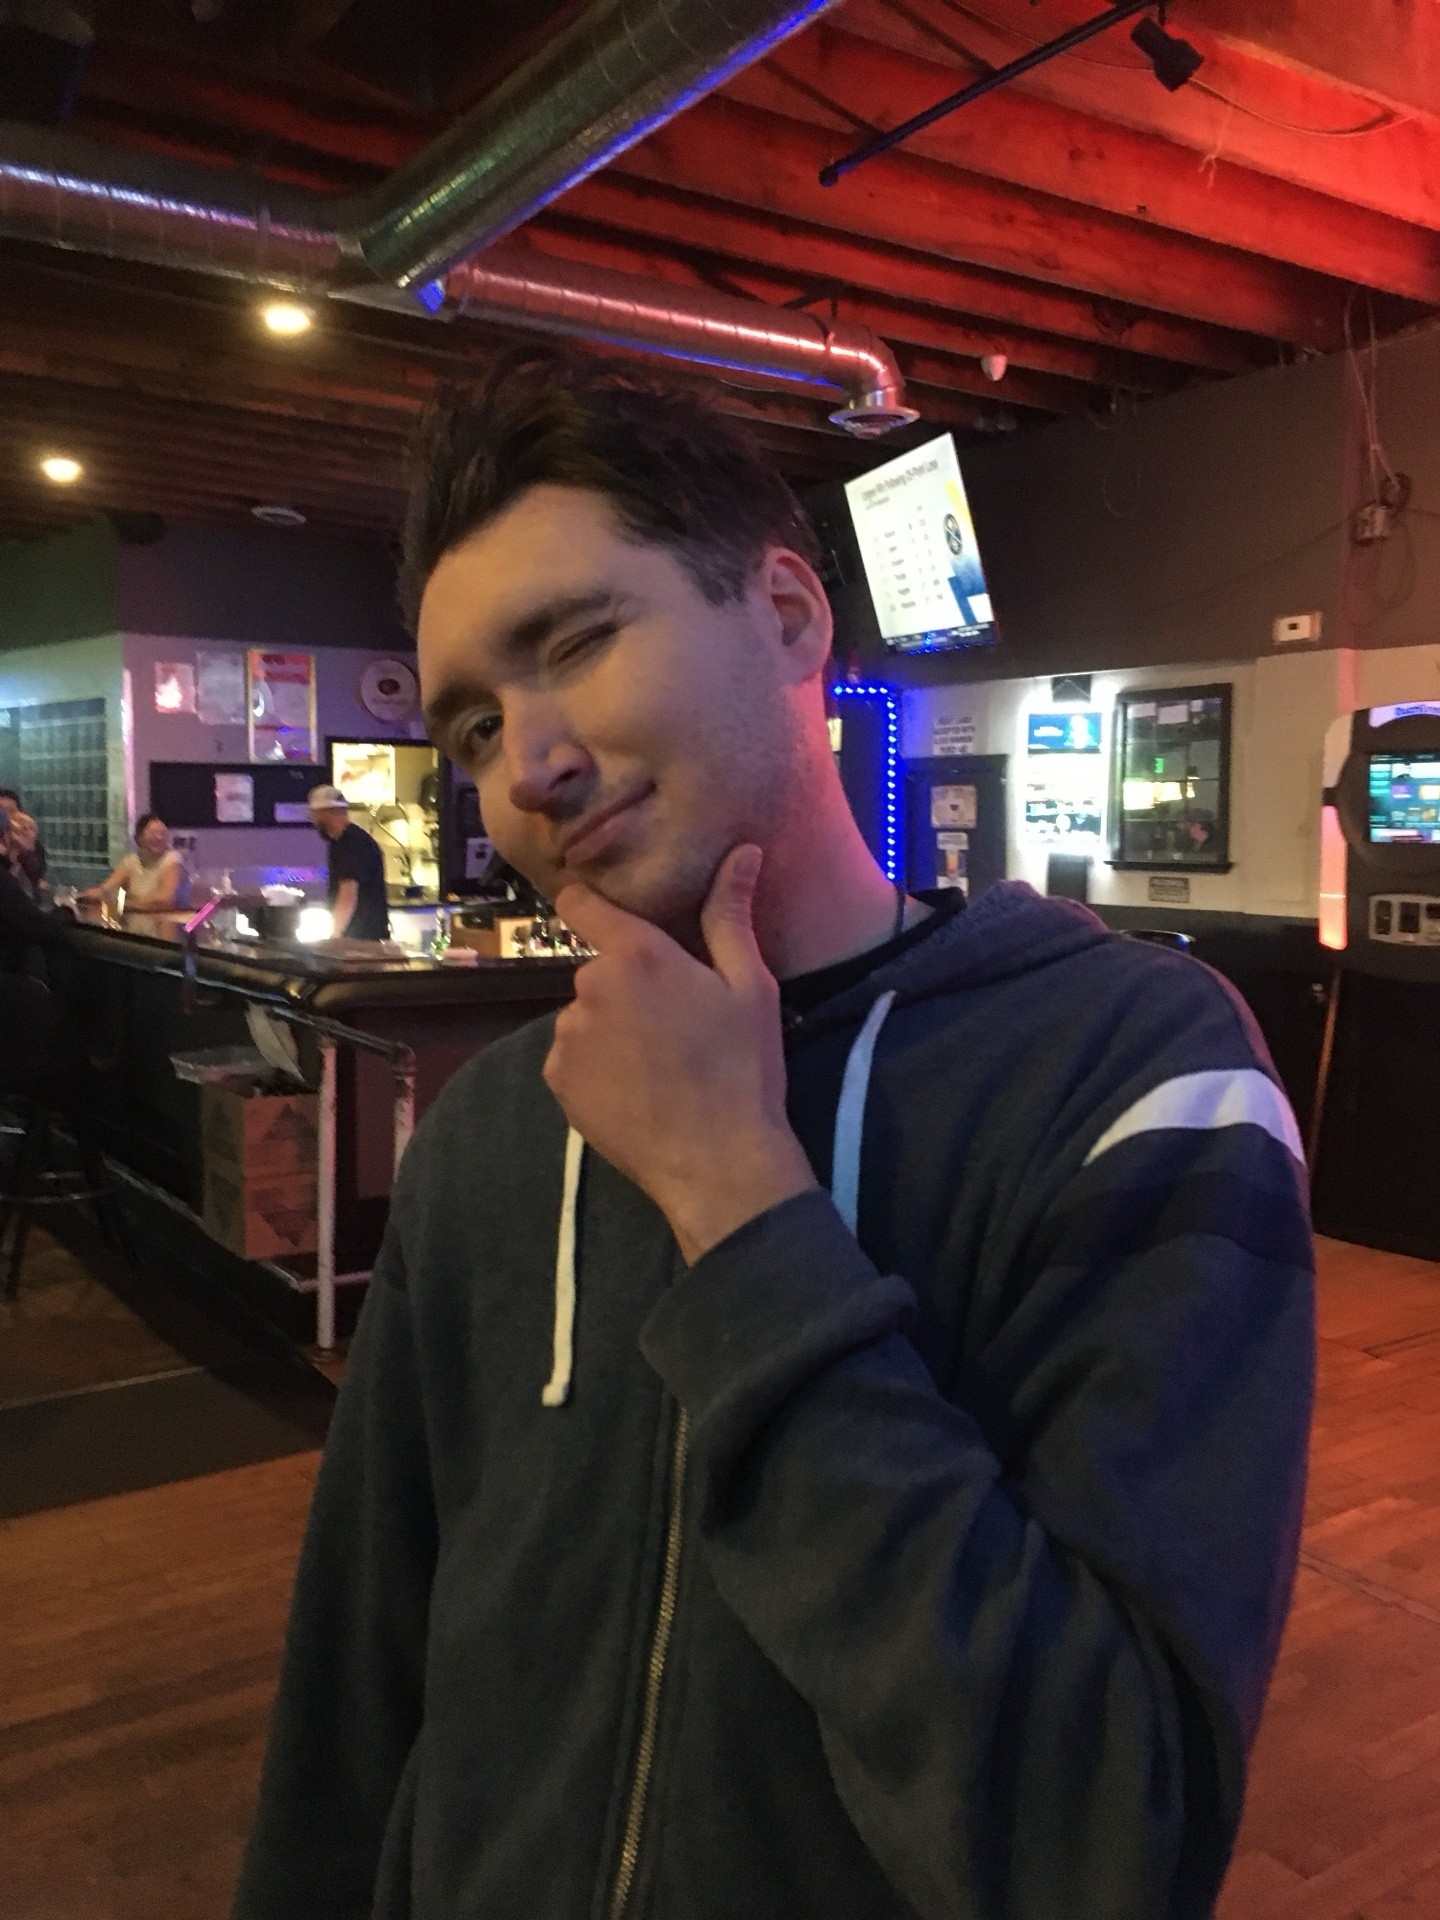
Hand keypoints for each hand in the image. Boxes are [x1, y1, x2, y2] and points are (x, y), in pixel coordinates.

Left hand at [546, 845, 816, 1263]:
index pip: (582, 904)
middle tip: (674, 1023)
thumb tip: (743, 851)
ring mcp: (566, 1037)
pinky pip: (573, 1057)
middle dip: (627, 986)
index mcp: (636, 955)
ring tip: (659, 1064)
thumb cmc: (744, 1068)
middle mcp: (587, 988)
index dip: (592, 906)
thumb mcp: (751, 986)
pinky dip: (596, 1067)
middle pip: (598, 970)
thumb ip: (731, 914)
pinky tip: (636, 1090)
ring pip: (585, 1016)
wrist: (718, 1163)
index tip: (608, 917)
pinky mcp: (557, 1080)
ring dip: (611, 1028)